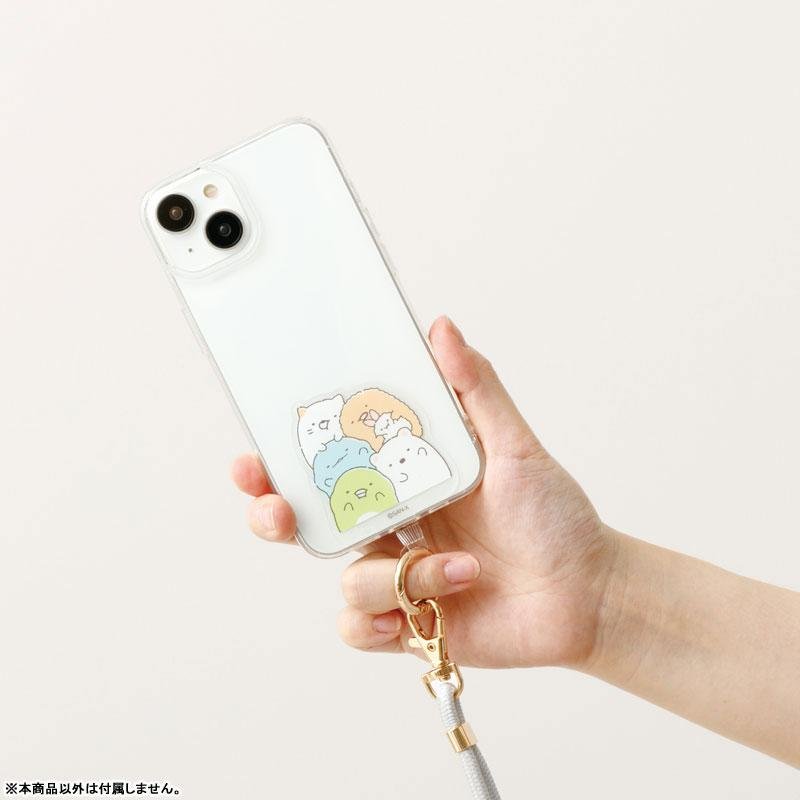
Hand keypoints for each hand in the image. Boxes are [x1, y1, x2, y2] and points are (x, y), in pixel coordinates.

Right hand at [231, 316, 616, 668]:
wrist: (587, 592)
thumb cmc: (553, 516)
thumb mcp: (513, 446)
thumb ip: (475, 388)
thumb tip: (442, 328)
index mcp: (403, 480)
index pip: (328, 466)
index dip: (282, 462)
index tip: (256, 453)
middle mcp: (390, 526)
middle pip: (304, 522)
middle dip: (274, 516)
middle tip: (279, 512)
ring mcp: (395, 577)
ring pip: (345, 580)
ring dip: (402, 576)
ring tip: (463, 570)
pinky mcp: (405, 624)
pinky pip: (357, 628)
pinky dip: (385, 621)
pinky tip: (431, 614)